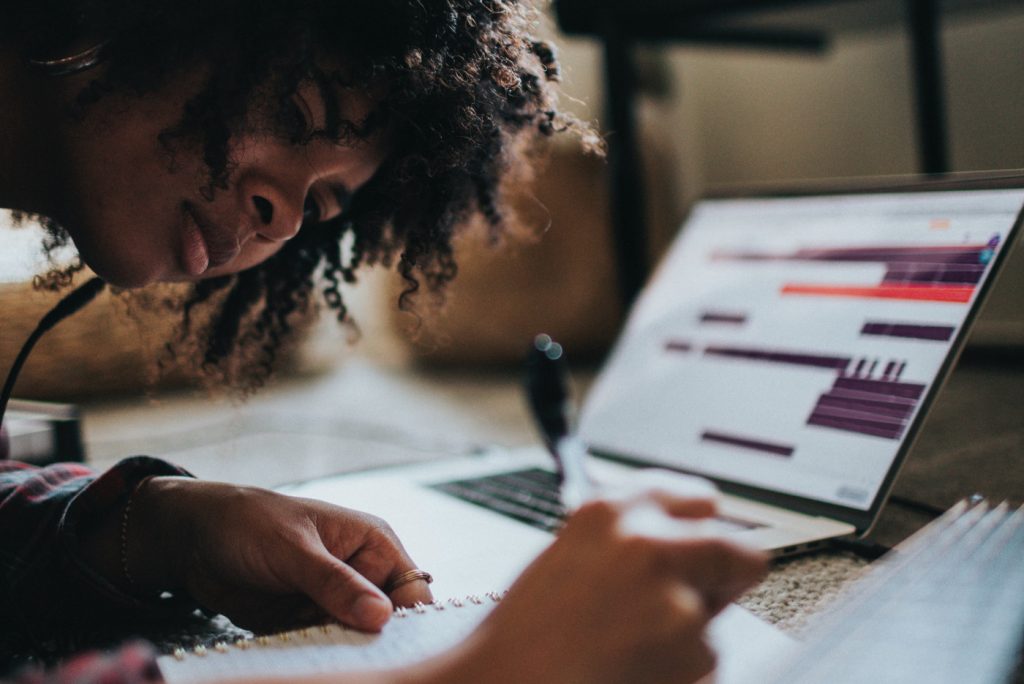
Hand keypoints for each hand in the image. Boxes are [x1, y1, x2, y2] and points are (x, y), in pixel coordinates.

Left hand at [128, 478, 432, 632]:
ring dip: (338, 652)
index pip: (411, 592)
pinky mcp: (306, 624)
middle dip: (370, 644)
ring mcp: (333, 603)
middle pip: (386, 624)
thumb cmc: (250, 524)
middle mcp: (361, 576)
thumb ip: (335, 583)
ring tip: (309, 642)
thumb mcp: (294, 550)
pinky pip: (322, 650)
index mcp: (373, 545)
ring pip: (354, 642)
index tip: (391, 649)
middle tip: (343, 651)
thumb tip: (382, 617)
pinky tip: (300, 654)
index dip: (408, 622)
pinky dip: (313, 656)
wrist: (193, 539)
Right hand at [421, 479, 765, 683]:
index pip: (698, 499)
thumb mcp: (570, 556)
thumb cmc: (524, 636)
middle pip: (738, 550)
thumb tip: (680, 543)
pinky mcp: (694, 653)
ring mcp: (676, 599)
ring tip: (627, 649)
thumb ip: (626, 540)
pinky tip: (632, 671)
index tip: (704, 540)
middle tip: (696, 601)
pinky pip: (707, 662)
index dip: (703, 528)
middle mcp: (648, 543)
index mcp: (610, 511)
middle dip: (725, 578)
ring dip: (688, 636)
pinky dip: (681, 673)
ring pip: (716, 619)